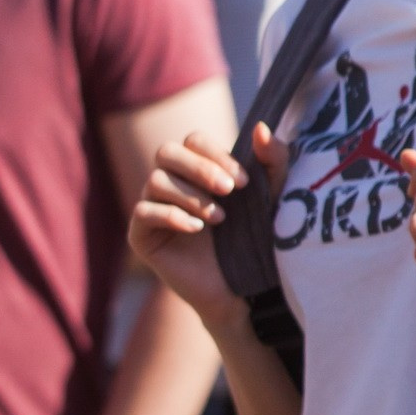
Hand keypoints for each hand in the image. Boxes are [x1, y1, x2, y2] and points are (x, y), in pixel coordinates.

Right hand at [129, 124, 285, 331]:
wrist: (244, 287)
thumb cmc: (257, 237)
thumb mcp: (274, 195)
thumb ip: (273, 160)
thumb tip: (261, 127)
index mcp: (198, 169)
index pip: (193, 140)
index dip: (216, 154)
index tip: (244, 182)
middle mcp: (171, 183)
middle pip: (166, 151)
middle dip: (200, 168)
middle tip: (229, 191)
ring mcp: (153, 208)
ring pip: (155, 180)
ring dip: (191, 196)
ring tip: (219, 219)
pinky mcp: (141, 235)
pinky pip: (142, 212)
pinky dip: (171, 215)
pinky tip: (197, 229)